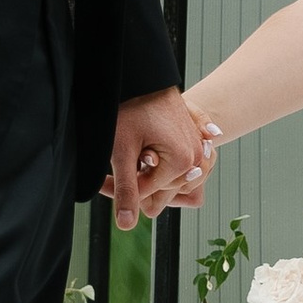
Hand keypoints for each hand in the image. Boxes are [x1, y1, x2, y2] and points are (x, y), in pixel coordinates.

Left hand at [107, 87, 215, 228]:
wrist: (146, 77)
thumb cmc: (132, 108)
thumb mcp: (122, 150)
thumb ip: (126, 189)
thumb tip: (126, 225)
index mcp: (183, 163)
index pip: (146, 195)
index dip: (120, 189)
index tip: (102, 179)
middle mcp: (198, 159)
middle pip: (162, 191)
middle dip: (137, 180)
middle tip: (119, 161)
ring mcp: (200, 150)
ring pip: (172, 182)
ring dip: (151, 174)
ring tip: (137, 153)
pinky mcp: (197, 143)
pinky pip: (183, 169)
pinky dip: (166, 167)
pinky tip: (152, 157)